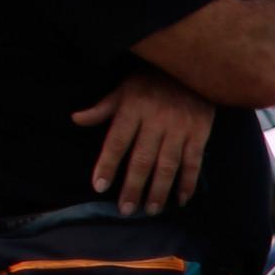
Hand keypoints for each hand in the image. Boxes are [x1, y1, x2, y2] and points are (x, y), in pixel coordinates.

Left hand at [71, 71, 215, 215]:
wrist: (194, 65)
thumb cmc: (152, 80)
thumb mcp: (124, 89)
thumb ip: (102, 108)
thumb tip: (75, 119)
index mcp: (134, 110)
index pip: (117, 142)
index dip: (107, 165)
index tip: (99, 187)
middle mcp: (156, 121)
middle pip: (142, 159)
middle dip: (133, 186)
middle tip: (126, 209)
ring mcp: (179, 128)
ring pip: (168, 165)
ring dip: (159, 190)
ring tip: (151, 209)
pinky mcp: (199, 133)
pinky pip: (193, 162)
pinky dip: (188, 182)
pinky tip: (181, 199)